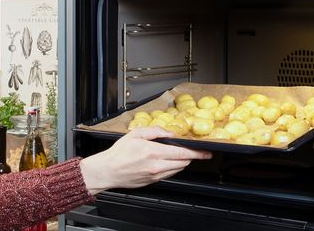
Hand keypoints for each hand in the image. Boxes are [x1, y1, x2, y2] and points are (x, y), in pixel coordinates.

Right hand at [80, 126, 211, 194]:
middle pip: (183, 162)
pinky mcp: (153, 181)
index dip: (197, 153)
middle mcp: (156, 166)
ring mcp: (155, 175)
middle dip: (191, 156)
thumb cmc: (119, 153)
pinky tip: (166, 161)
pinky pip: (169, 174)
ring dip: (181, 161)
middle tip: (194, 151)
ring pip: (178, 169)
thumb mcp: (136, 134)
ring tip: (177, 154)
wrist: (107, 171)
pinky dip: (172, 167)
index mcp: (153, 152)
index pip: (182, 153)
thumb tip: (171, 134)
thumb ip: (156, 131)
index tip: (206, 152)